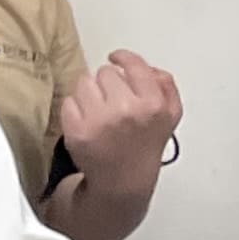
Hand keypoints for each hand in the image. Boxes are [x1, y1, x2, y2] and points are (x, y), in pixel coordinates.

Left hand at [60, 51, 182, 186]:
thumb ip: (166, 86)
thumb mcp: (170, 116)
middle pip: (105, 72)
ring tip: (99, 111)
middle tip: (112, 100)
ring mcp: (99, 121)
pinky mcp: (76, 130)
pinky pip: (68, 101)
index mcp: (153, 104)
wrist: (124, 181)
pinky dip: (75, 110)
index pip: (133, 65)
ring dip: (89, 93)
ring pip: (83, 82)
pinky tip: (88, 123)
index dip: (123, 58)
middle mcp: (127, 110)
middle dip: (108, 83)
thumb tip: (146, 67)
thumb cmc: (145, 145)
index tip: (116, 58)